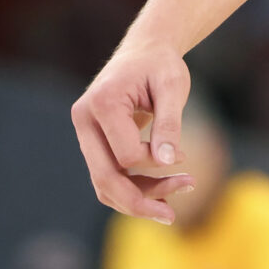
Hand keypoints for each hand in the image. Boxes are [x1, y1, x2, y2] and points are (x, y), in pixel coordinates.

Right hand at [71, 41, 194, 222]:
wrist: (145, 50)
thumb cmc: (161, 65)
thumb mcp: (173, 86)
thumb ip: (170, 123)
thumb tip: (169, 163)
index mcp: (102, 103)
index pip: (126, 156)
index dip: (157, 163)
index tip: (184, 156)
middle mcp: (84, 120)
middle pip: (105, 179)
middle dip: (140, 202)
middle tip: (172, 217)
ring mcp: (84, 133)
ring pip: (104, 184)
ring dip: (137, 199)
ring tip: (172, 205)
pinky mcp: (92, 143)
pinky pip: (107, 177)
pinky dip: (131, 189)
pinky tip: (161, 191)